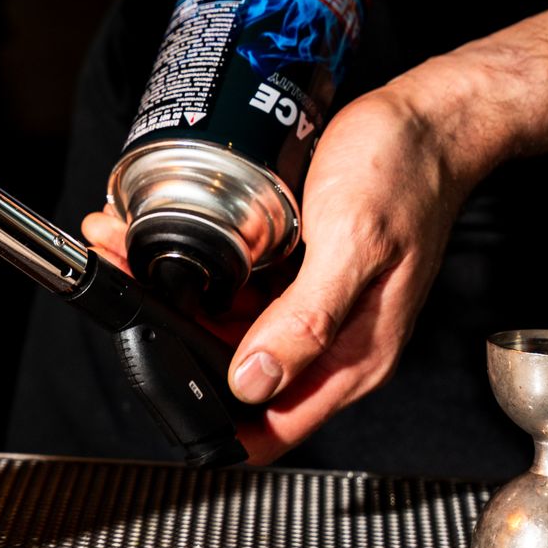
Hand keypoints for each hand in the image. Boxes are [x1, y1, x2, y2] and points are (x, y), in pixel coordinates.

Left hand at [83, 77, 487, 464]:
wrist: (426, 119)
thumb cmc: (407, 175)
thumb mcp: (354, 244)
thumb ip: (309, 319)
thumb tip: (255, 382)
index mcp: (352, 354)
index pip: (275, 424)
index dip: (218, 428)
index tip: (160, 401)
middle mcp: (326, 337)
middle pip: (233, 368)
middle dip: (172, 338)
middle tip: (120, 284)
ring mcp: (306, 302)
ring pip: (222, 320)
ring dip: (171, 292)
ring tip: (122, 246)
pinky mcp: (292, 268)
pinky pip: (233, 281)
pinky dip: (194, 263)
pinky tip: (156, 232)